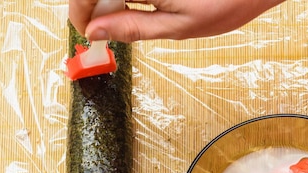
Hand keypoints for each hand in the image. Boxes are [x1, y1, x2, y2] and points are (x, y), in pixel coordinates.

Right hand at [68, 0, 284, 42]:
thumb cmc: (227, 0)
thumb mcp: (177, 25)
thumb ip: (133, 26)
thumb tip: (96, 34)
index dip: (80, 13)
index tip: (86, 34)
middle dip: (93, 6)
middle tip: (102, 30)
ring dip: (110, 0)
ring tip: (122, 18)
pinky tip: (135, 3)